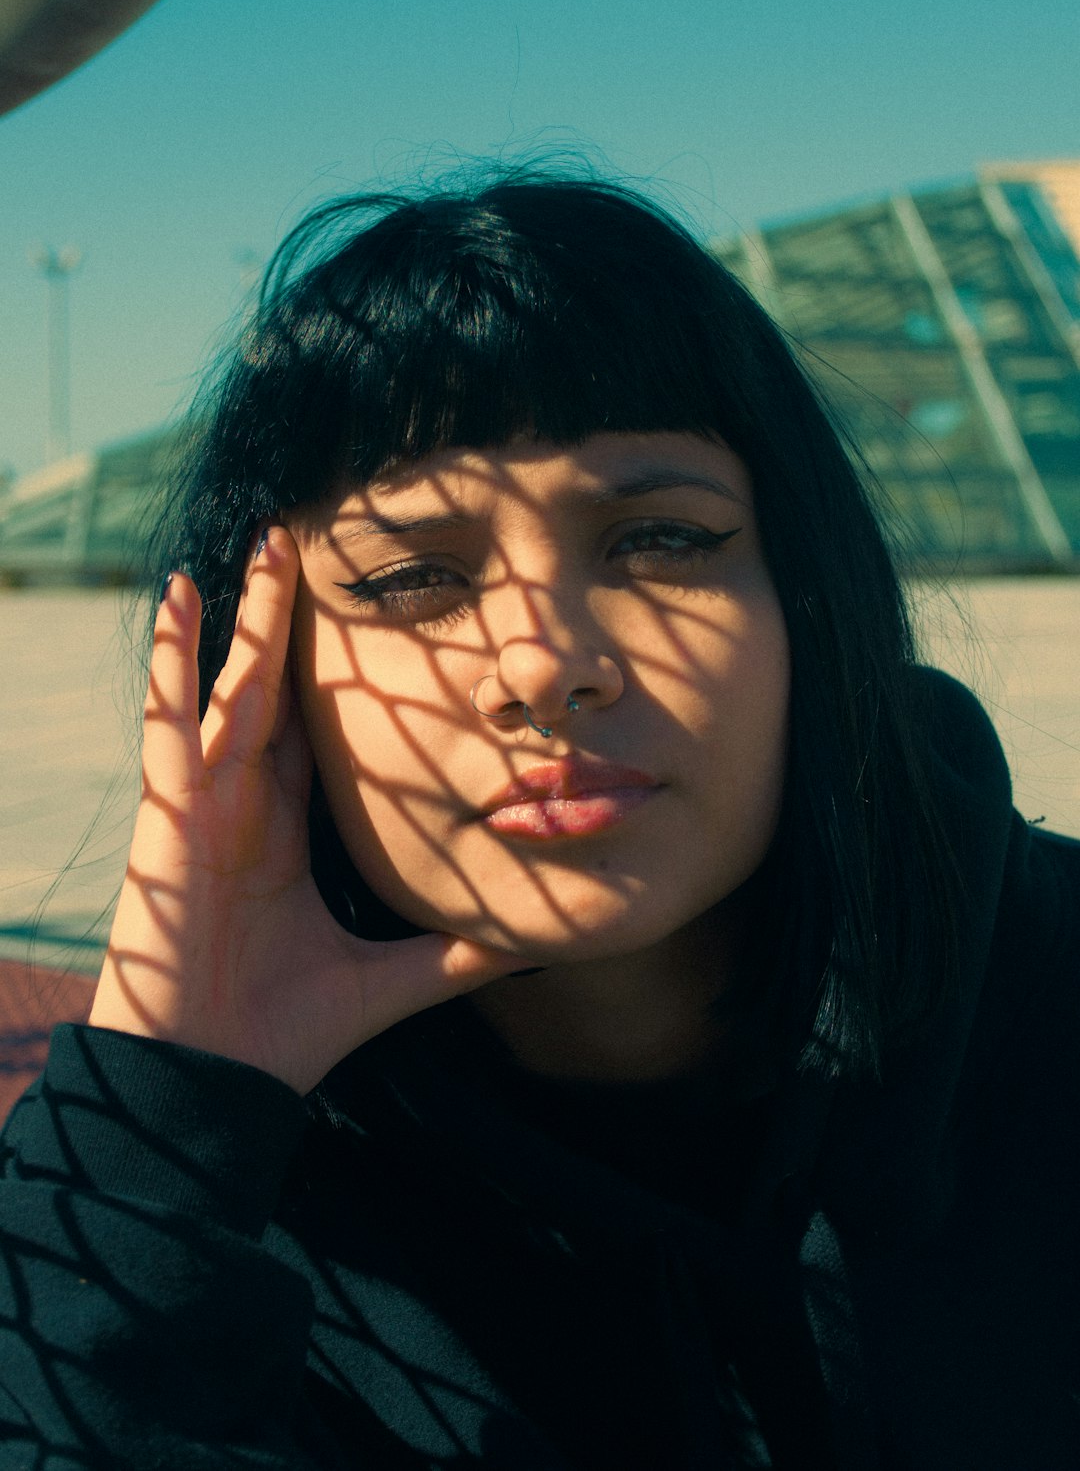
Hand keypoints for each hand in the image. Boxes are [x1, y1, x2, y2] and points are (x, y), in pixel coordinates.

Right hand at [89, 527, 530, 1093]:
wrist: (211, 1082)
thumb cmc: (283, 1034)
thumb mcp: (389, 980)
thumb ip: (454, 957)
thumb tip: (534, 947)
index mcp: (287, 835)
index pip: (316, 737)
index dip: (336, 682)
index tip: (370, 625)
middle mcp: (247, 807)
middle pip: (275, 693)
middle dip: (292, 625)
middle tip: (312, 550)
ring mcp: (206, 803)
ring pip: (231, 688)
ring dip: (249, 617)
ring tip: (266, 547)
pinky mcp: (171, 814)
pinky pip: (171, 721)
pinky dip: (172, 660)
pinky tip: (179, 597)